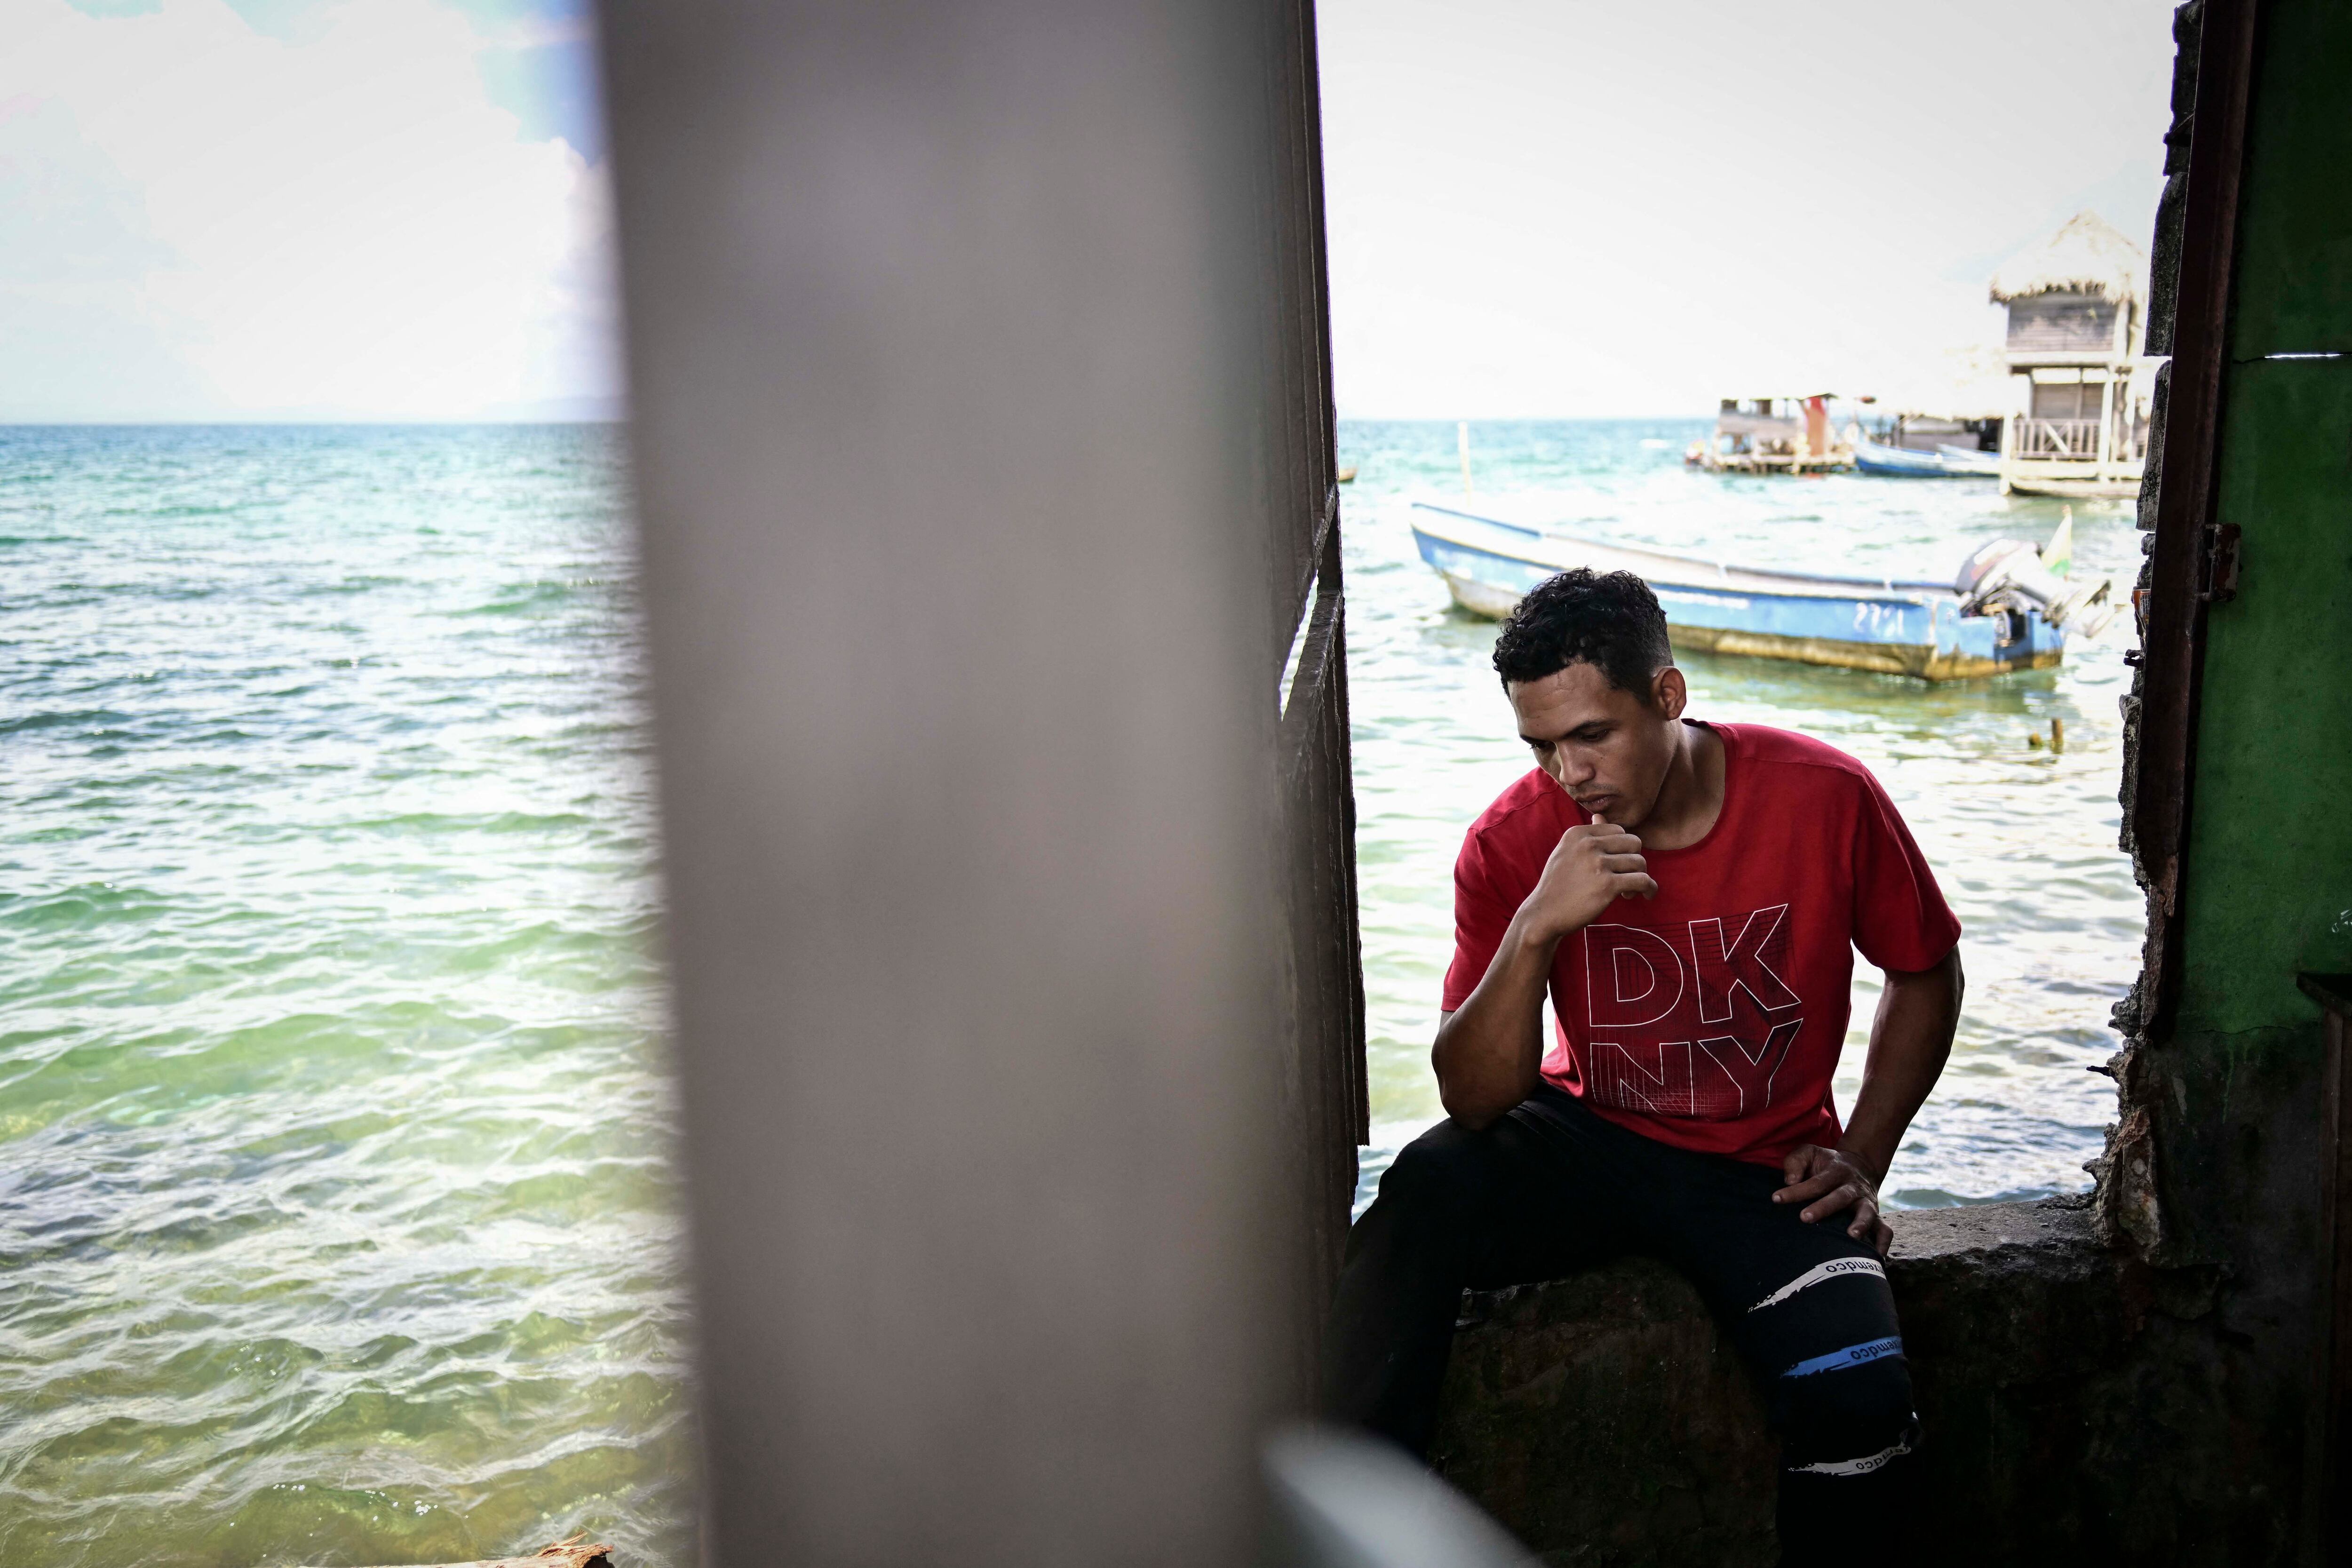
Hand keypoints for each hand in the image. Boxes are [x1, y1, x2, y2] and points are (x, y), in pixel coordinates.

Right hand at [1520, 817, 1656, 940]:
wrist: (1545, 913)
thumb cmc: (1558, 884)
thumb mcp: (1566, 852)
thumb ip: (1587, 835)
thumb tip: (1600, 816)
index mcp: (1579, 833)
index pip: (1619, 830)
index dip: (1623, 848)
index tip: (1617, 864)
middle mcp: (1588, 844)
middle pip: (1634, 843)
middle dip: (1635, 859)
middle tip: (1626, 876)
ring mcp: (1598, 864)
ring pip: (1639, 862)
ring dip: (1640, 876)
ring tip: (1628, 891)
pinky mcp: (1608, 885)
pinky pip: (1642, 880)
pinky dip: (1650, 888)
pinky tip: (1646, 895)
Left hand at [1774, 1145, 1891, 1257]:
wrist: (1859, 1166)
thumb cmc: (1825, 1164)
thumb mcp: (1809, 1153)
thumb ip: (1795, 1162)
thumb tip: (1789, 1180)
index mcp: (1835, 1171)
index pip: (1814, 1182)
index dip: (1796, 1191)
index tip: (1776, 1199)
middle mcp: (1853, 1187)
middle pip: (1839, 1197)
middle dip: (1823, 1208)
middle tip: (1804, 1217)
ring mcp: (1866, 1202)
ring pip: (1867, 1212)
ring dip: (1861, 1224)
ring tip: (1851, 1236)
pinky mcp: (1876, 1216)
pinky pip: (1885, 1230)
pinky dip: (1883, 1244)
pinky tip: (1875, 1258)